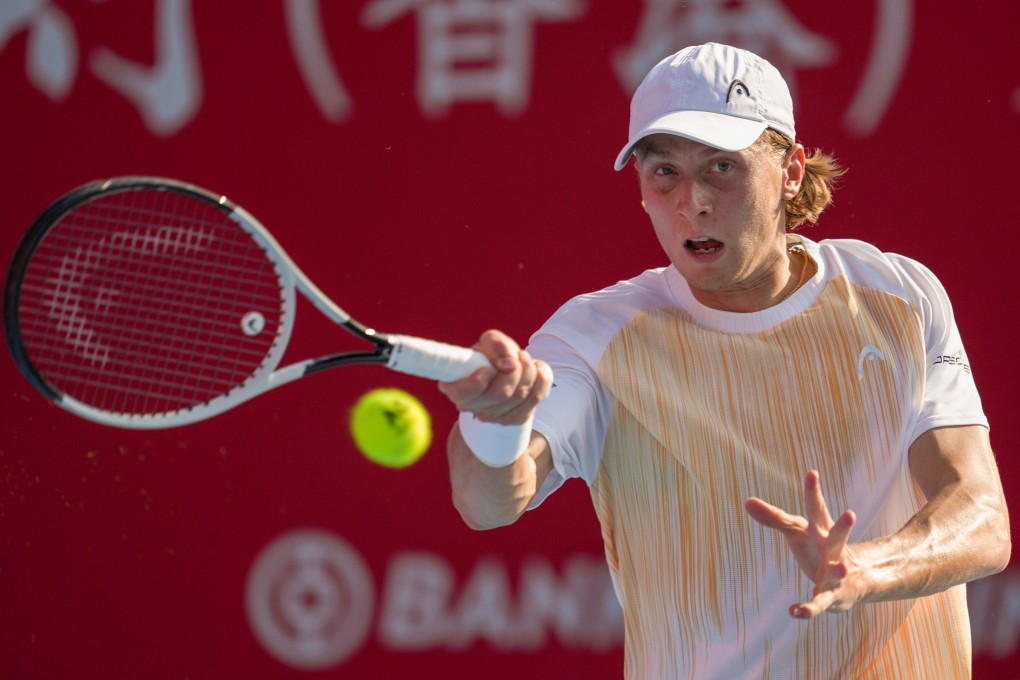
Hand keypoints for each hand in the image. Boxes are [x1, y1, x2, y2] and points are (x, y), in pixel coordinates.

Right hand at [438, 329, 551, 425]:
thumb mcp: (490, 342)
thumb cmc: (491, 355)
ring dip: (530, 372)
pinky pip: (535, 400)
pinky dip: (542, 381)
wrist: (504, 370)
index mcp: (455, 387)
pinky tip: (539, 369)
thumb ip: (497, 346)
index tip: (488, 368)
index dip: (477, 381)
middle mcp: (471, 406)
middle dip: (517, 370)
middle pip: (502, 394)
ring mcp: (492, 416)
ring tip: (526, 359)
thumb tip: (510, 365)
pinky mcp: (513, 419)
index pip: (463, 393)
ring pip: (521, 396)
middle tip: (519, 355)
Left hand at [744, 470, 863, 618]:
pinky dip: (807, 609)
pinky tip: (793, 612)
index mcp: (820, 530)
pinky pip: (818, 604)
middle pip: (836, 536)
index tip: (811, 473)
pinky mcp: (830, 596)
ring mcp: (834, 573)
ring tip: (841, 567)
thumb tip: (746, 500)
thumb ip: (773, 517)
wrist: (851, 580)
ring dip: (838, 569)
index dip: (813, 492)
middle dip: (843, 526)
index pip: (816, 508)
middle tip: (850, 513)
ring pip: (837, 571)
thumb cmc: (817, 547)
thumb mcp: (796, 530)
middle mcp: (831, 549)